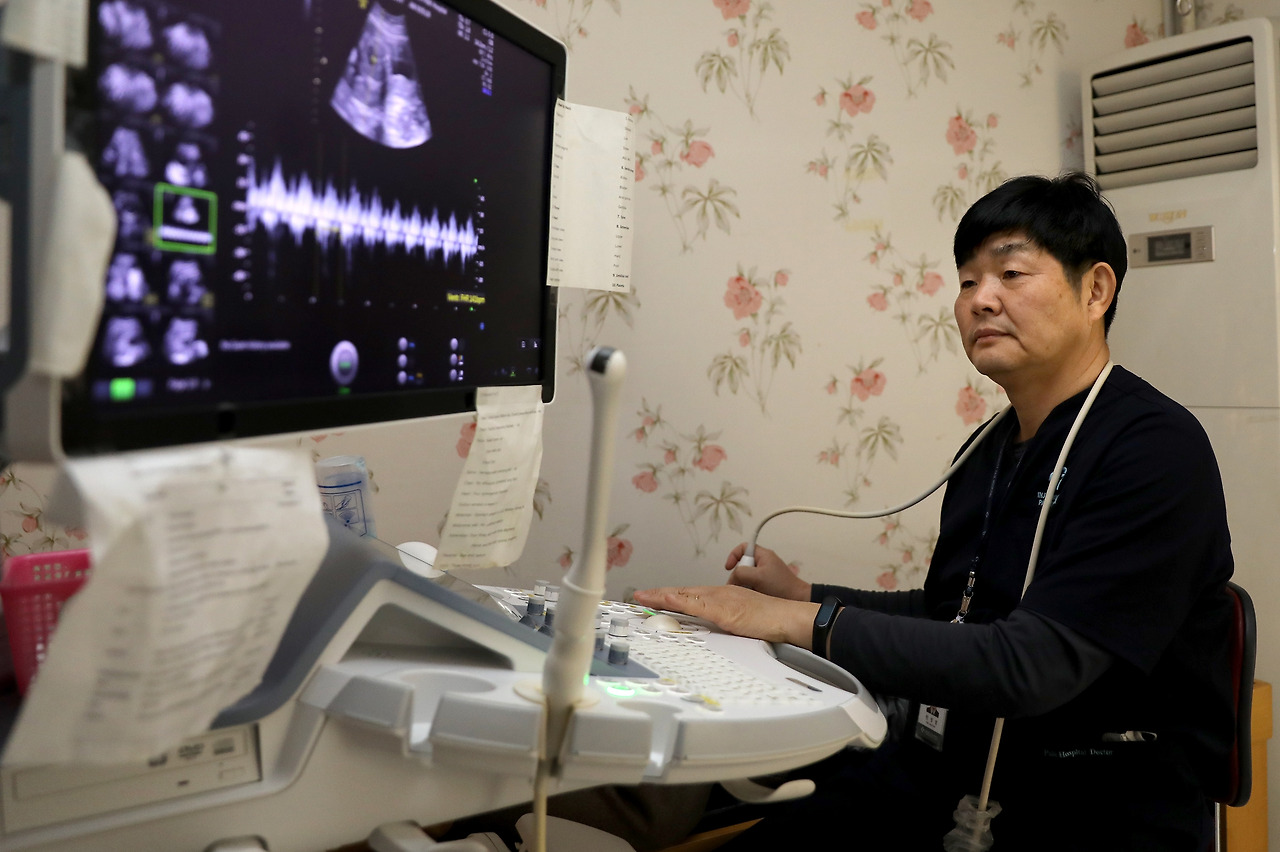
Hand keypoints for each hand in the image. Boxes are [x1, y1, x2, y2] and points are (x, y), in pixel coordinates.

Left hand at [633, 584, 819, 648]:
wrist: (788, 616)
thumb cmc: (770, 620)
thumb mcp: (742, 620)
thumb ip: (725, 621)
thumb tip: (711, 630)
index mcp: (722, 596)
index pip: (690, 595)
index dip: (669, 596)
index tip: (653, 598)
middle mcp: (719, 593)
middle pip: (683, 592)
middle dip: (659, 594)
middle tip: (638, 596)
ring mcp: (721, 600)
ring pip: (685, 595)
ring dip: (662, 596)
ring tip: (642, 597)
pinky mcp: (725, 610)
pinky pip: (697, 605)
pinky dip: (679, 601)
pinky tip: (666, 600)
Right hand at [724, 543, 811, 601]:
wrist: (797, 600)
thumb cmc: (783, 586)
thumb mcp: (758, 576)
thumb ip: (741, 573)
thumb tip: (732, 577)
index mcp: (763, 555)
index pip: (743, 548)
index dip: (733, 555)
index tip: (729, 567)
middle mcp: (763, 563)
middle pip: (742, 565)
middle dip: (739, 576)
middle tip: (741, 584)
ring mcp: (764, 574)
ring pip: (746, 577)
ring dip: (744, 585)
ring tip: (750, 592)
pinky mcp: (764, 585)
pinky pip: (751, 585)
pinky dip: (750, 591)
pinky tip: (754, 596)